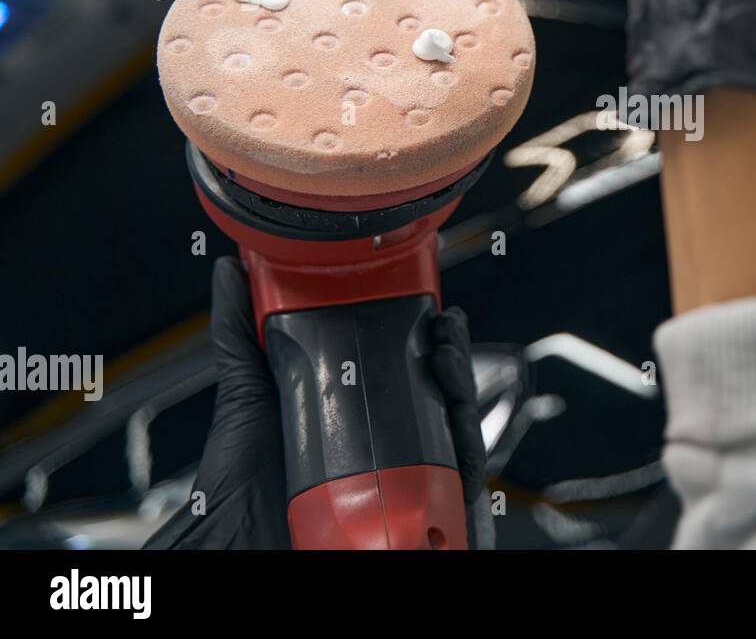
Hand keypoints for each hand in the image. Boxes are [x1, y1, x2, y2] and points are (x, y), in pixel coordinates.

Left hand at [144, 257, 486, 548]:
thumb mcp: (245, 393)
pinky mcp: (411, 522)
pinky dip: (471, 468)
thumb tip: (231, 268)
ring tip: (449, 370)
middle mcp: (386, 452)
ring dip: (468, 402)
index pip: (412, 375)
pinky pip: (457, 496)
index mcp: (358, 418)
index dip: (433, 343)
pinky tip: (462, 439)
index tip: (437, 315)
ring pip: (458, 442)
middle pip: (444, 402)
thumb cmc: (236, 483)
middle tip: (444, 336)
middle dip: (456, 363)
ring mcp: (402, 488)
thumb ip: (239, 331)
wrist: (234, 541)